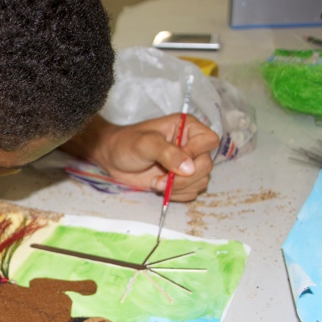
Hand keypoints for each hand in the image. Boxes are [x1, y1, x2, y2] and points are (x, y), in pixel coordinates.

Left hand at [60, 114, 219, 201]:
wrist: (112, 158)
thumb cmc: (126, 144)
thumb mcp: (145, 144)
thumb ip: (167, 153)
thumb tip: (189, 168)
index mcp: (187, 127)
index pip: (209, 140)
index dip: (196, 154)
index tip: (176, 164)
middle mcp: (191, 145)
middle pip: (206, 165)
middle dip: (185, 178)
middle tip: (162, 180)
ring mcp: (187, 163)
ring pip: (201, 181)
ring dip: (180, 187)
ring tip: (157, 182)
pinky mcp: (181, 179)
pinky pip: (192, 191)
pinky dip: (178, 194)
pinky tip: (160, 187)